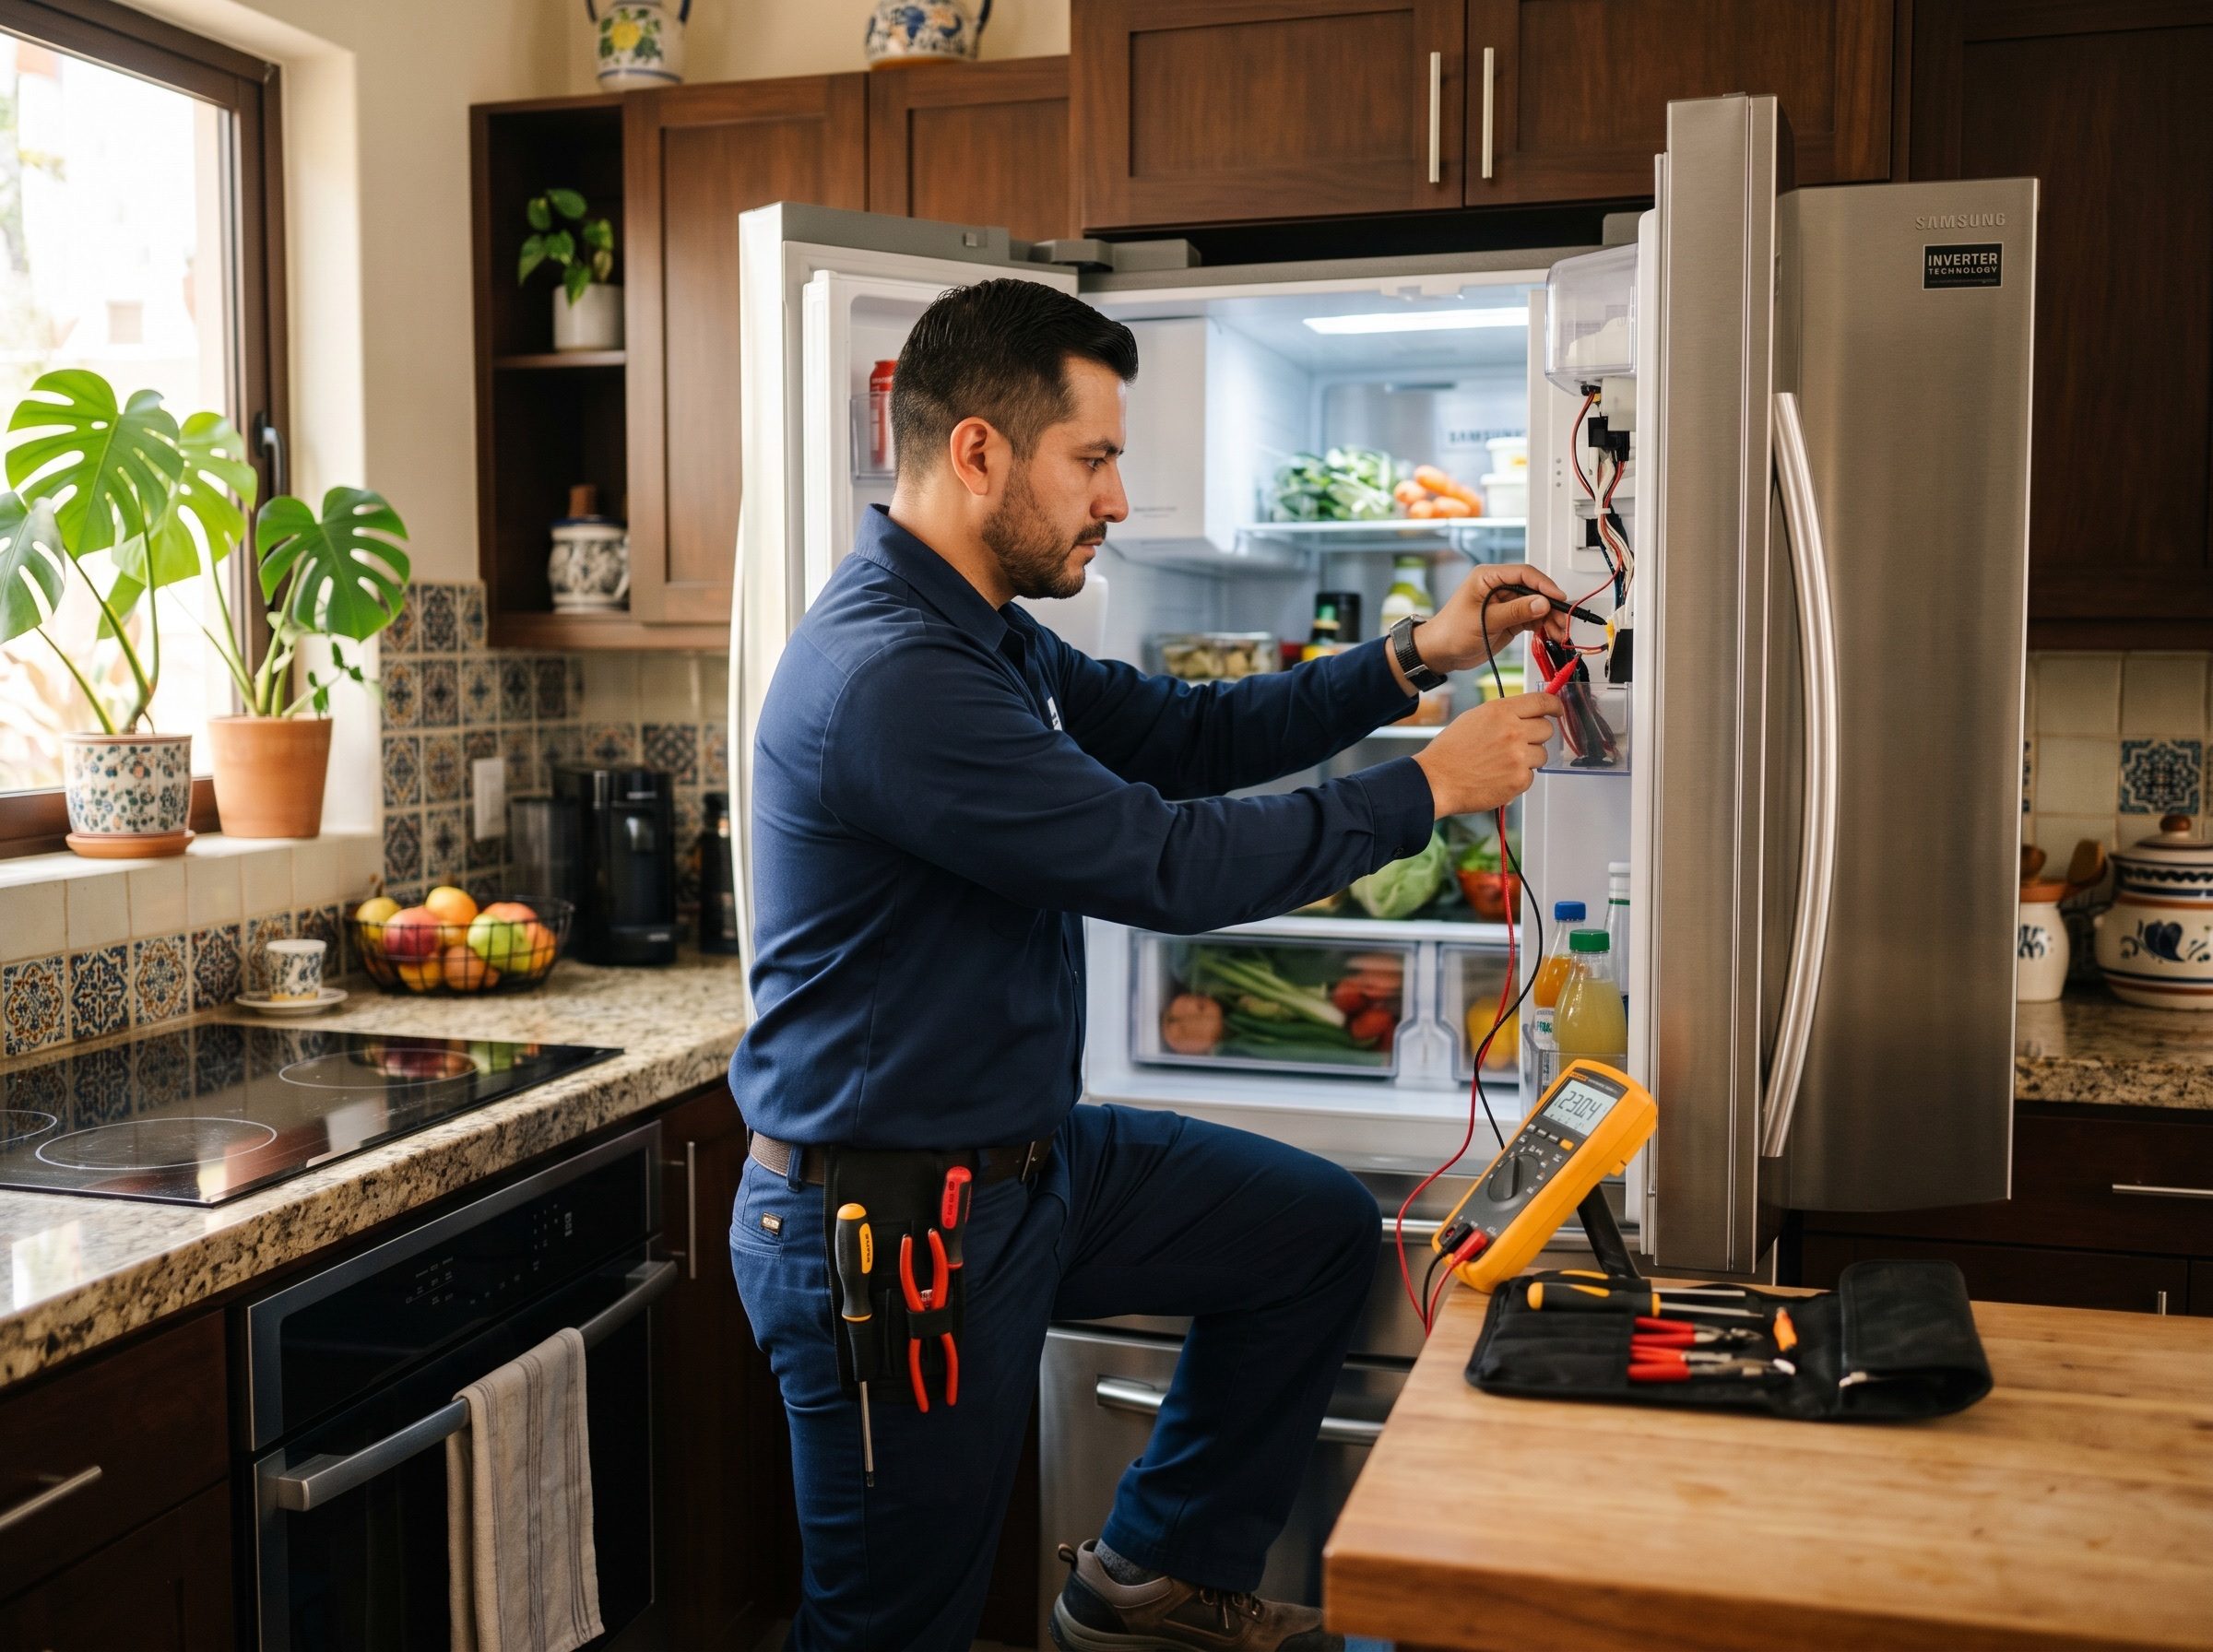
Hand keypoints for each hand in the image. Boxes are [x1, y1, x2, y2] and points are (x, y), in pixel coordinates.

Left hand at [1411, 563, 1574, 676]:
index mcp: (1488, 578)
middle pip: (1534, 590)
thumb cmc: (1451, 632)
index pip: (1523, 574)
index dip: (1543, 584)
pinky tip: (1550, 634)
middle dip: (1550, 605)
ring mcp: (1506, 603)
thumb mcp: (1484, 620)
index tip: (1557, 597)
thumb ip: (1515, 611)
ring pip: (1536, 606)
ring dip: (1549, 618)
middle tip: (1561, 620)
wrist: (1441, 653)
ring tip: (1558, 632)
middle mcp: (1499, 587)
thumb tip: (1541, 602)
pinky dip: (1543, 626)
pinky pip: (1532, 619)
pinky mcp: (1510, 619)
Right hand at [1412, 692, 1560, 816]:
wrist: (1436, 780)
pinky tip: (1499, 776)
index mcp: (1501, 711)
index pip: (1542, 701)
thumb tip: (1525, 714)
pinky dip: (1519, 778)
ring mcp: (1518, 757)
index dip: (1554, 705)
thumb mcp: (1474, 718)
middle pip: (1547, 729)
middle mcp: (1513, 731)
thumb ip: (1503, 714)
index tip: (1556, 710)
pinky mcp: (1519, 780)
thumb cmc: (1450, 751)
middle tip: (1519, 744)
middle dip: (1536, 736)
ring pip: (1542, 754)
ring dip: (1528, 759)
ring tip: (1503, 763)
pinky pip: (1532, 776)